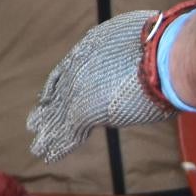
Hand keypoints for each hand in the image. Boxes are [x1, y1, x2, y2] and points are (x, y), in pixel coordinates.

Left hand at [28, 8, 173, 161]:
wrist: (160, 56)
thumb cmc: (159, 44)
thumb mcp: (135, 39)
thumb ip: (127, 52)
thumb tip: (141, 53)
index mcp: (86, 49)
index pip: (65, 72)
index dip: (57, 86)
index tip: (47, 97)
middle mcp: (76, 70)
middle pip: (56, 95)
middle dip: (47, 111)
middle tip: (34, 123)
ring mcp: (78, 92)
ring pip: (57, 118)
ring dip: (48, 135)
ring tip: (37, 148)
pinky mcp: (84, 112)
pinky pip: (67, 134)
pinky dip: (57, 147)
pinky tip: (47, 156)